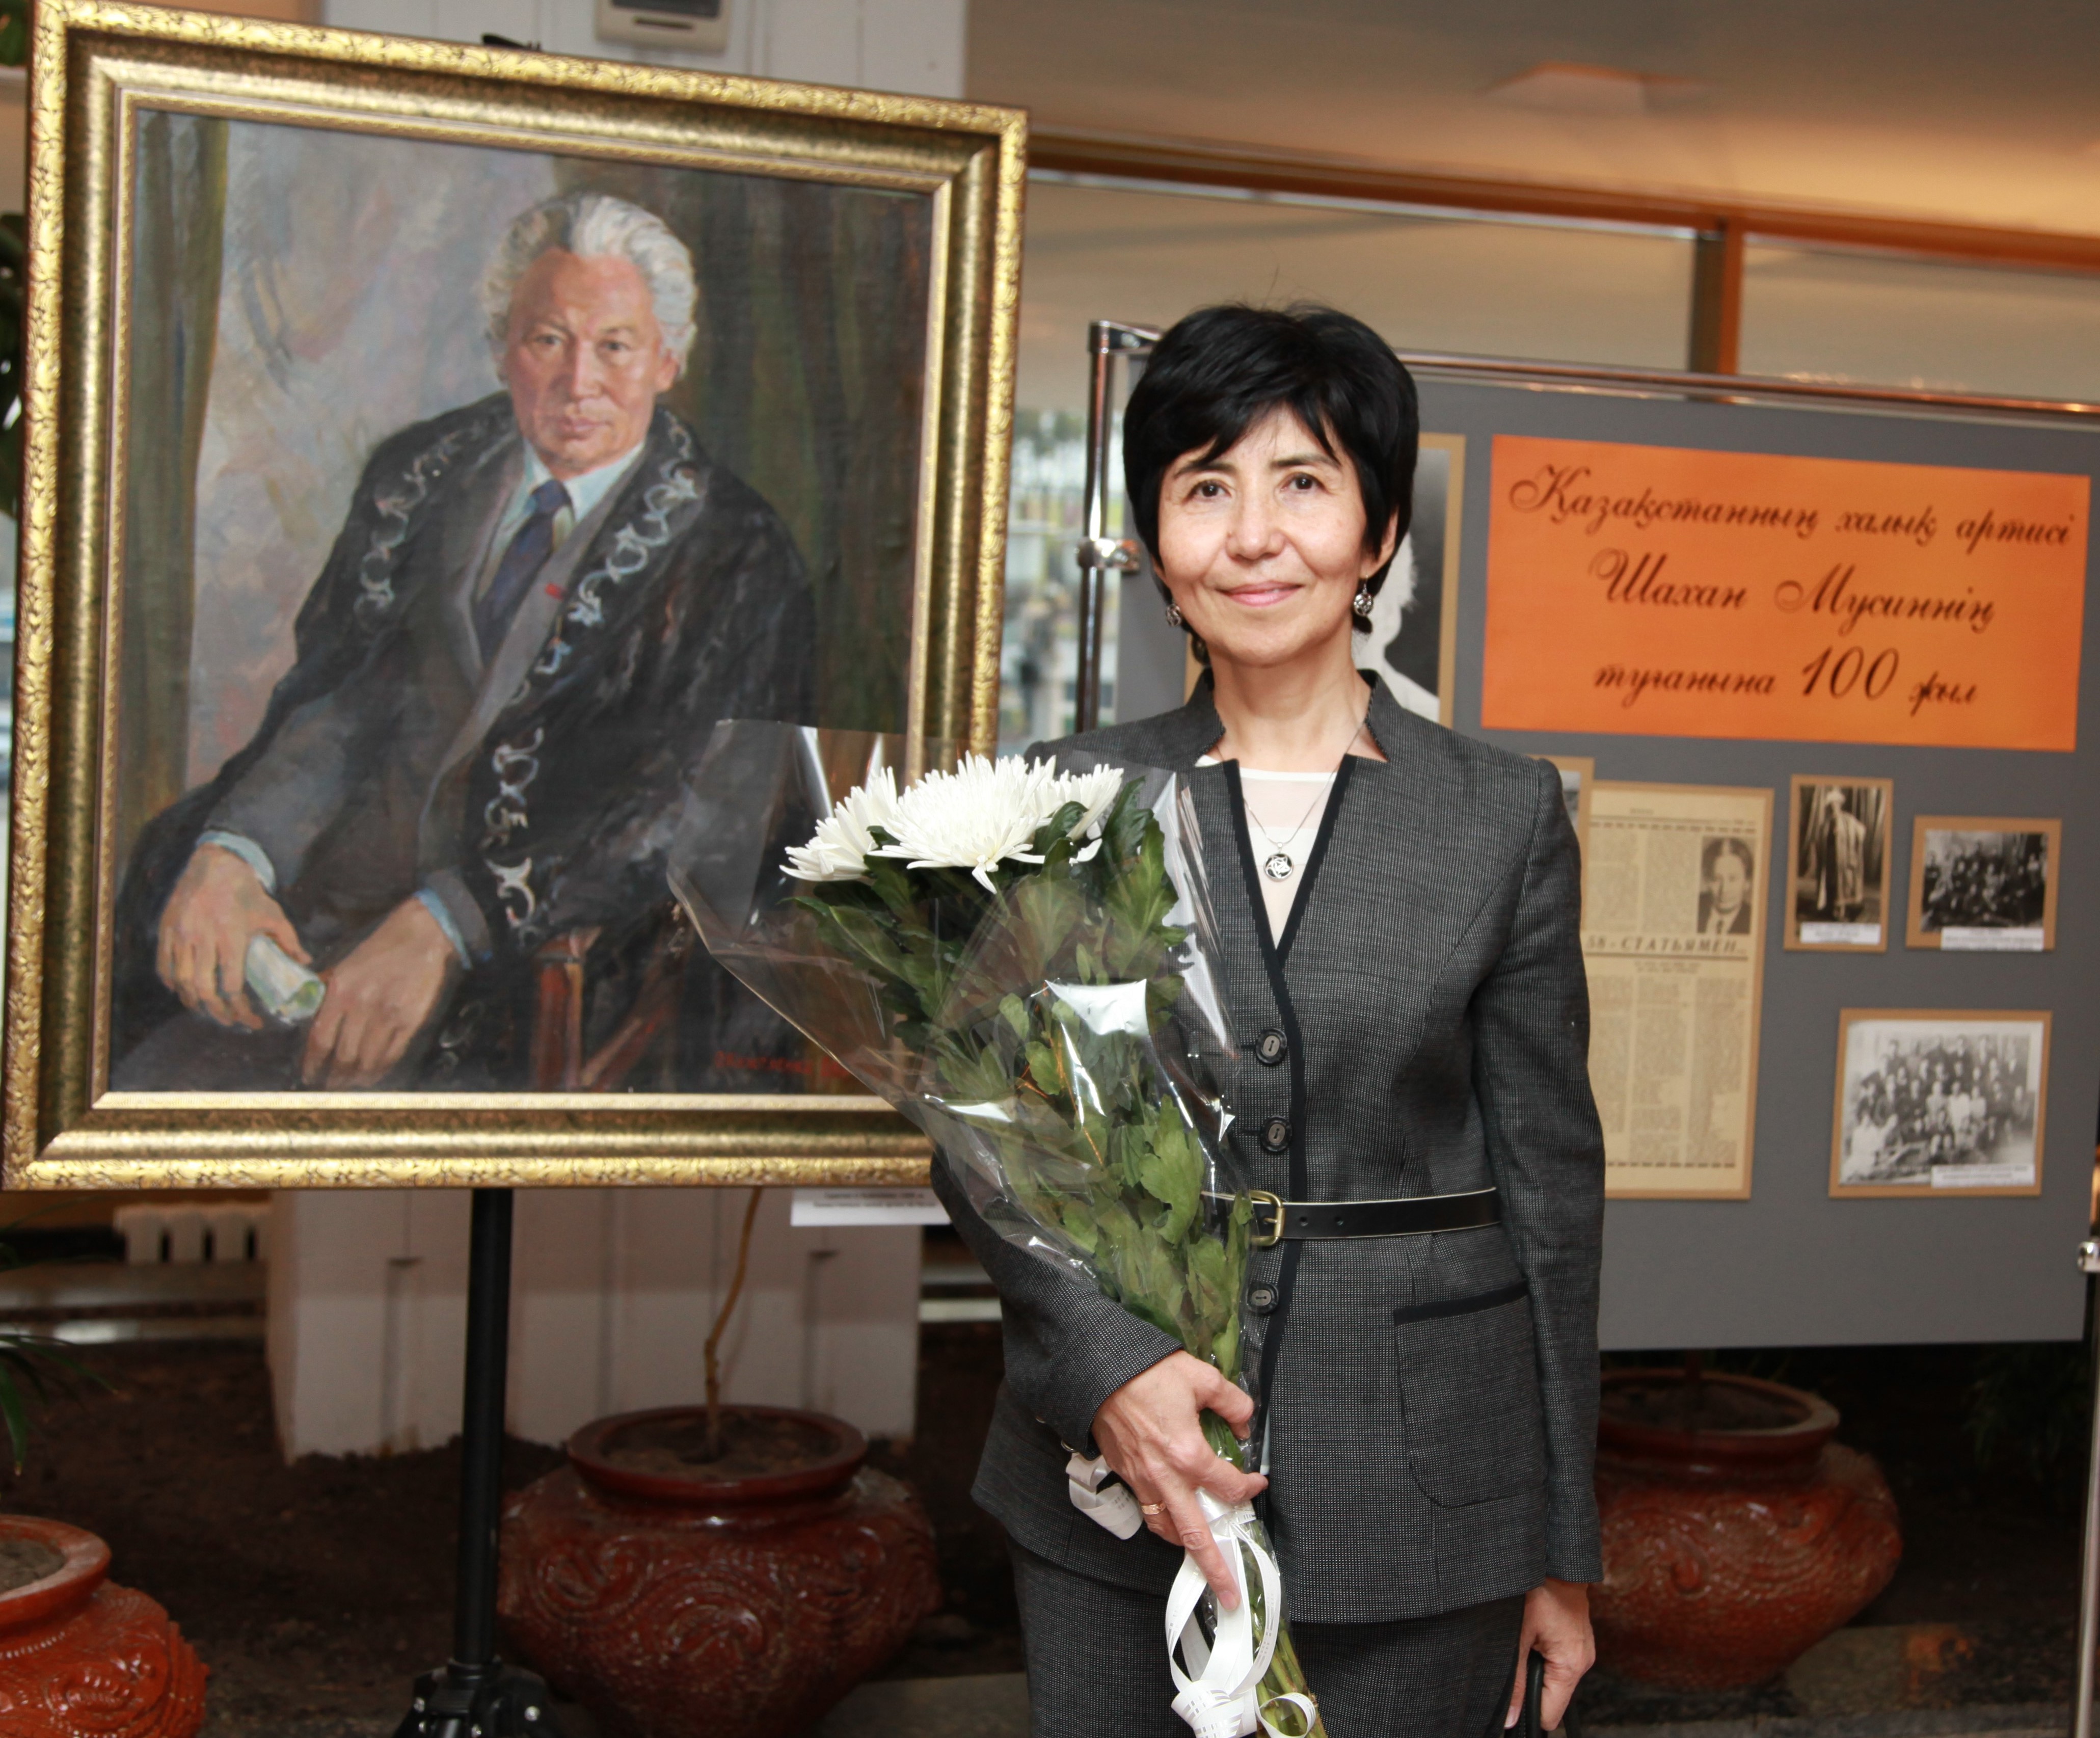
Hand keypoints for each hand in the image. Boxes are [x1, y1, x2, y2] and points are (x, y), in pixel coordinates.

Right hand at [156, 843, 305, 1029]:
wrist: (215, 864)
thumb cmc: (247, 892)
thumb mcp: (273, 914)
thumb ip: (289, 941)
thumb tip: (306, 963)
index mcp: (231, 937)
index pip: (232, 985)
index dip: (241, 1010)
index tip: (253, 1020)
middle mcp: (203, 938)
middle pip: (204, 990)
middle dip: (217, 1013)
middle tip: (230, 1021)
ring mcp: (181, 935)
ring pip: (181, 981)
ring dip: (194, 1002)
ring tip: (208, 1009)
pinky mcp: (166, 930)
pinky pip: (163, 966)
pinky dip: (172, 983)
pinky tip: (185, 990)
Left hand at [301, 897, 455, 1087]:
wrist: (423, 935)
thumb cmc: (382, 947)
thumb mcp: (346, 963)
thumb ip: (327, 989)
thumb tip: (312, 1013)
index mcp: (340, 990)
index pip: (320, 1038)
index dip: (312, 1063)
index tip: (309, 1076)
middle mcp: (362, 1006)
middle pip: (342, 1055)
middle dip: (333, 1076)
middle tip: (328, 1087)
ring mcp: (388, 1015)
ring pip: (367, 1060)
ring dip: (355, 1078)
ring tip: (349, 1086)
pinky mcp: (411, 1021)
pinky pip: (392, 1054)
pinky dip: (380, 1070)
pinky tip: (373, 1076)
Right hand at [1092, 1350, 1267, 1608]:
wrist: (1099, 1372)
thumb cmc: (1147, 1374)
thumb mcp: (1201, 1378)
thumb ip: (1232, 1403)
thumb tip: (1244, 1423)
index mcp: (1189, 1454)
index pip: (1229, 1486)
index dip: (1249, 1487)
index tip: (1256, 1482)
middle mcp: (1166, 1477)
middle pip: (1195, 1534)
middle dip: (1215, 1567)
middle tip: (1230, 1593)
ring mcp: (1144, 1481)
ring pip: (1167, 1529)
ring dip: (1186, 1547)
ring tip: (1202, 1561)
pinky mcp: (1127, 1476)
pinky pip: (1148, 1512)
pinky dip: (1163, 1525)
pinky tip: (1172, 1524)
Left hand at [1505, 1578, 1594, 1730]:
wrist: (1555, 1559)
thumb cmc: (1538, 1590)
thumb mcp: (1518, 1637)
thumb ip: (1516, 1681)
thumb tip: (1511, 1717)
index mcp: (1571, 1666)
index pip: (1551, 1714)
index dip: (1528, 1711)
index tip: (1511, 1698)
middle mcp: (1582, 1661)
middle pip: (1553, 1697)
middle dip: (1531, 1686)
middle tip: (1515, 1658)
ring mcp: (1582, 1649)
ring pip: (1554, 1677)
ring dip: (1535, 1667)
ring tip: (1523, 1641)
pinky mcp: (1576, 1639)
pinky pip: (1558, 1659)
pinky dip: (1542, 1654)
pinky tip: (1532, 1634)